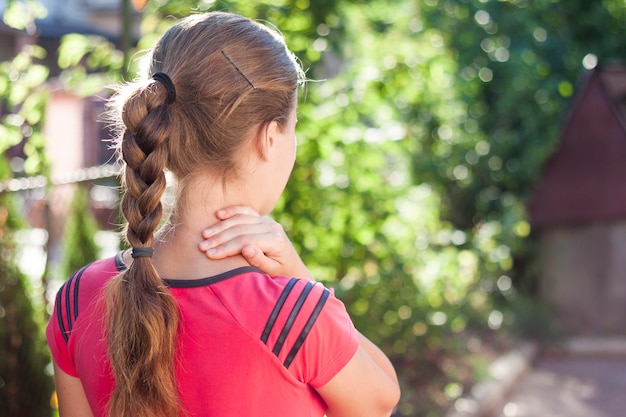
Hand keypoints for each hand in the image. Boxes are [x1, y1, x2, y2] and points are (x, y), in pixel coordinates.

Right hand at [198, 206, 312, 279]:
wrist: (294, 269)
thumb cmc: (281, 275)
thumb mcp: (272, 272)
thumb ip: (260, 261)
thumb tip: (246, 247)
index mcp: (275, 240)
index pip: (244, 241)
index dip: (225, 247)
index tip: (209, 254)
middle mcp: (272, 227)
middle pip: (240, 229)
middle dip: (219, 238)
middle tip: (201, 246)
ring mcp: (268, 221)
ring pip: (240, 220)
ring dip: (221, 226)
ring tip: (204, 235)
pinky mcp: (263, 220)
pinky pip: (246, 211)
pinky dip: (232, 211)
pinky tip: (218, 214)